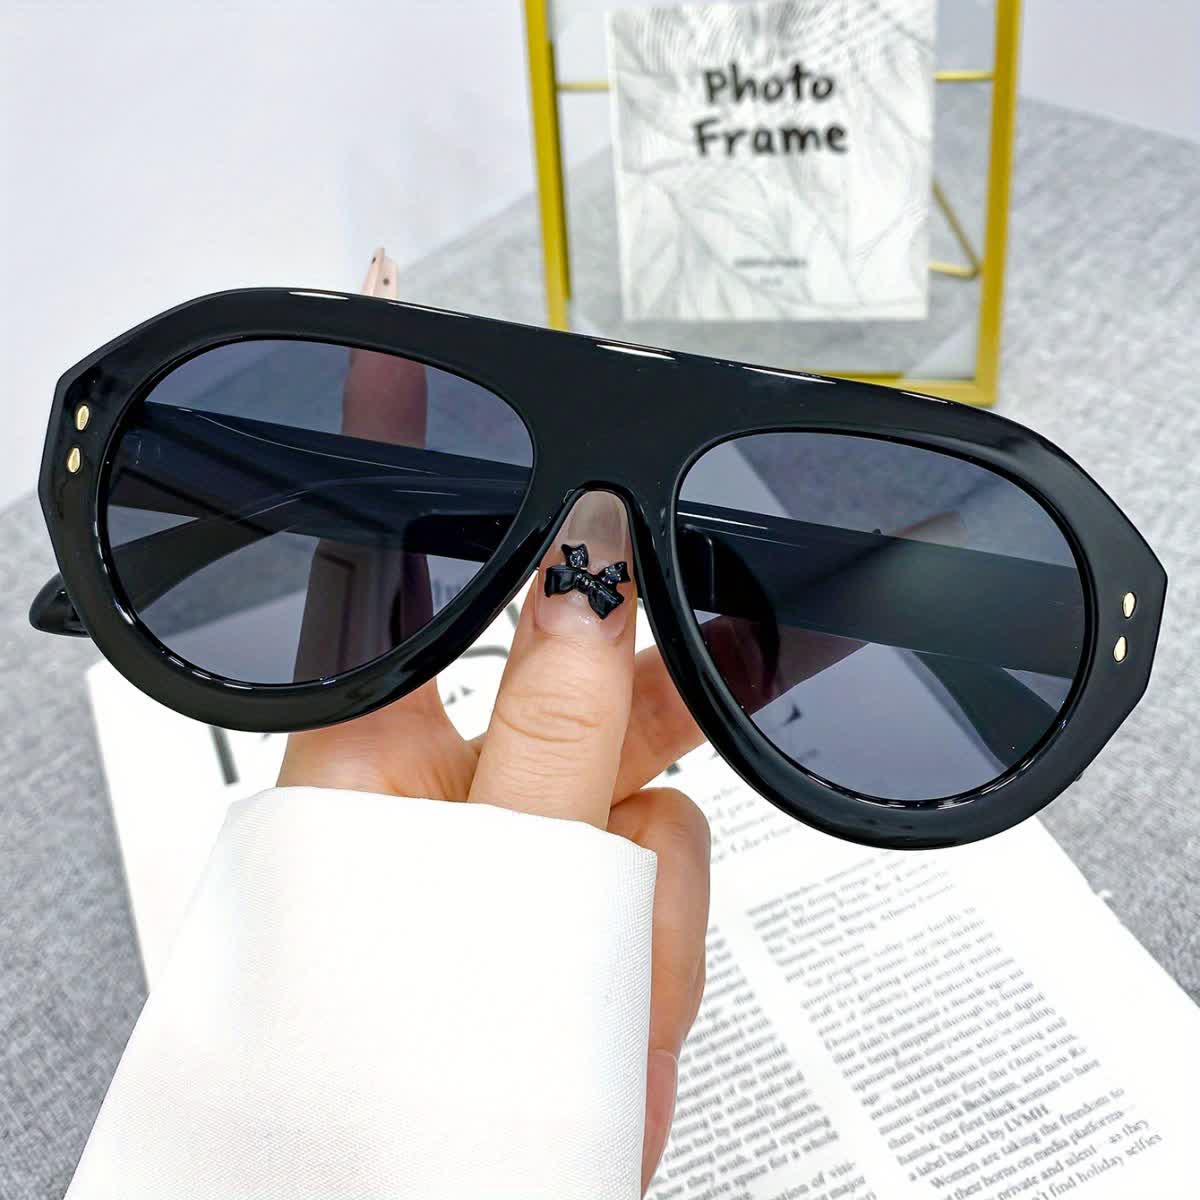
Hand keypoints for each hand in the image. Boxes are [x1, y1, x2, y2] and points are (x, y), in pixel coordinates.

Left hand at [278, 251, 711, 1190]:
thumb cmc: (390, 1088)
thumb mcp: (496, 891)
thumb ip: (554, 726)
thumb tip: (589, 562)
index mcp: (385, 767)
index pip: (408, 569)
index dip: (412, 449)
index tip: (392, 326)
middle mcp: (456, 801)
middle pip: (591, 705)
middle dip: (628, 793)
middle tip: (600, 853)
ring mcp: (527, 868)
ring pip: (652, 819)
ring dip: (639, 924)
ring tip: (583, 1011)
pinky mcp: (583, 934)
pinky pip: (663, 903)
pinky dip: (650, 973)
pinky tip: (604, 1030)